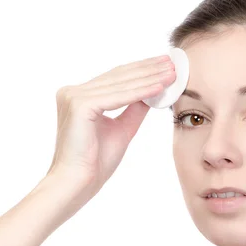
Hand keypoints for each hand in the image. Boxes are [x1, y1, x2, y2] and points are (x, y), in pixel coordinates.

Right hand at [46, 55, 175, 205]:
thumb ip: (133, 109)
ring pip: (121, 84)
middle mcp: (72, 92)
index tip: (164, 64)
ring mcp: (74, 97)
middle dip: (149, 68)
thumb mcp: (121, 130)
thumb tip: (153, 91)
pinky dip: (141, 92)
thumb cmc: (94, 162)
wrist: (77, 184)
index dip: (141, 69)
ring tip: (172, 73)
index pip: (116, 78)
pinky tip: (160, 87)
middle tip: (172, 62)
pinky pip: (118, 97)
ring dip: (149, 77)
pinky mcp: (80, 105)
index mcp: (78, 96)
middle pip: (119, 76)